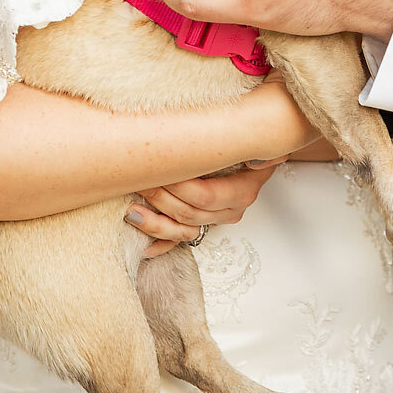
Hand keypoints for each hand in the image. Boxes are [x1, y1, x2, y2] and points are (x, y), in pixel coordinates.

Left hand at [128, 160, 284, 256]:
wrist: (254, 154)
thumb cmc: (249, 146)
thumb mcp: (259, 145)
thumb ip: (258, 153)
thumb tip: (255, 162)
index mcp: (241, 191)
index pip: (205, 196)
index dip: (178, 187)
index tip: (158, 170)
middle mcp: (229, 210)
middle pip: (189, 213)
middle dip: (160, 198)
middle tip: (139, 179)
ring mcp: (216, 220)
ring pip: (183, 230)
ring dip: (155, 224)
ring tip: (132, 211)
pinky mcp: (204, 223)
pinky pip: (181, 241)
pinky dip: (162, 245)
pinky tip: (146, 247)